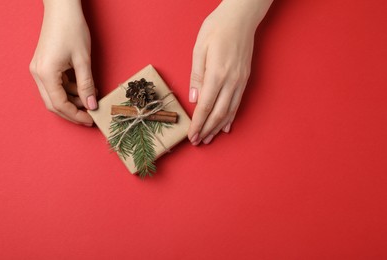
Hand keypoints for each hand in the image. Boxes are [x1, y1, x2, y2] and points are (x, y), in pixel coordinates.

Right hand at [30, 0, 96, 125]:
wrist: (62, 8)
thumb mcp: (83, 60)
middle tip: (90, 116)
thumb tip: (92, 105)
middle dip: (72, 112)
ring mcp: (39, 69)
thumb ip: (87, 85)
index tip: (90, 120)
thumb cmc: (72, 30)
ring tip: (92, 96)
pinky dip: (69, 90)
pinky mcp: (44, 65)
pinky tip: (84, 87)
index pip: (59, 105)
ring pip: (55, 95)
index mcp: (46, 74)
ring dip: (72, 100)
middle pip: (54, 103)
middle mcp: (38, 74)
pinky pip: (56, 85)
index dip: (76, 115)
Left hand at [188, 0, 272, 144]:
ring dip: (218, 127)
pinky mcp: (245, 79)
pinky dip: (231, 117)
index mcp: (217, 73)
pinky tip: (226, 126)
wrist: (241, 18)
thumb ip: (197, 75)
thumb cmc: (217, 28)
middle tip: (199, 142)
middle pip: (219, 113)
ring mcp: (240, 81)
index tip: (192, 136)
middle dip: (207, 129)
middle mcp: (231, 80)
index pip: (205, 106)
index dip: (198, 123)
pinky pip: (238, 103)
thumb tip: (194, 99)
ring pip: (230, 111)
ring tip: (210, 138)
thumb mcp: (199, 48)